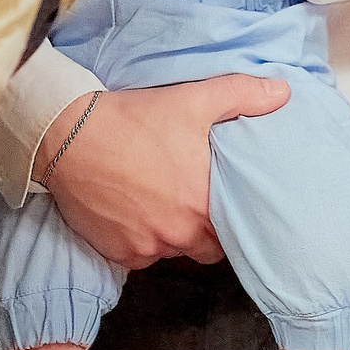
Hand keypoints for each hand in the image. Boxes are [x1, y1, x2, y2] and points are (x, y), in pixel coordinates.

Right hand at [40, 77, 292, 268]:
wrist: (67, 135)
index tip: (228, 204)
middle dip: (206, 230)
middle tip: (196, 203)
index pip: (236, 232)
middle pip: (206, 248)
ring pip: (172, 251)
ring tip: (164, 204)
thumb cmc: (133, 119)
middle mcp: (177, 233)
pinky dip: (142, 241)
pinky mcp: (117, 252)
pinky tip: (136, 213)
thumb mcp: (193, 100)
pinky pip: (140, 257)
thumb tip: (283, 92)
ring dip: (173, 235)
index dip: (235, 219)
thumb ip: (243, 95)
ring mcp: (146, 247)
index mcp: (202, 204)